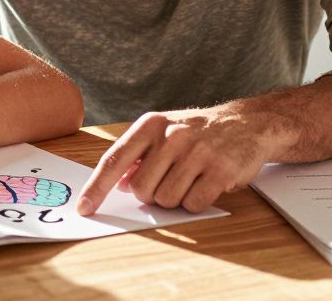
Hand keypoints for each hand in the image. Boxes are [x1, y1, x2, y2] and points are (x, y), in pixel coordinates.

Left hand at [77, 105, 296, 214]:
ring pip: (167, 199)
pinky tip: (206, 184)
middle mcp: (171, 136)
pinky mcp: (220, 170)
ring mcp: (197, 153)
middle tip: (170, 180)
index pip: (114, 160)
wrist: (247, 123)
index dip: (96, 188)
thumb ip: (138, 156)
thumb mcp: (163, 133)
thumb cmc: (197, 132)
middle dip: (152, 194)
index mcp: (150, 125)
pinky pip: (193, 204)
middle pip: (142, 189)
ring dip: (176, 198)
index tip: (84, 208)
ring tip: (191, 178)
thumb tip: (119, 184)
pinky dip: (196, 202)